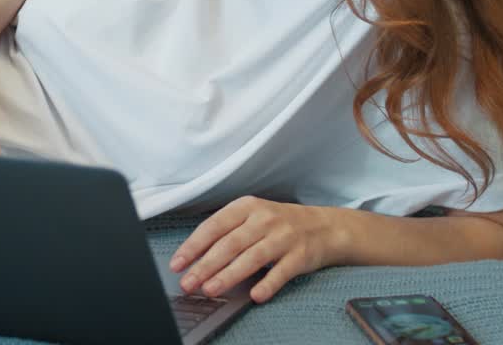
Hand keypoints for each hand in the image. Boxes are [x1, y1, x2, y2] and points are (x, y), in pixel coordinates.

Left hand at [167, 195, 338, 303]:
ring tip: (210, 290)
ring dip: (229, 275)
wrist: (324, 227)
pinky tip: (254, 295)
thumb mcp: (252, 217)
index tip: (177, 264)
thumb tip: (194, 258)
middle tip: (188, 283)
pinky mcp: (300, 255)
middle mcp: (264, 219)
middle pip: (229, 244)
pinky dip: (267, 284)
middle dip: (205, 266)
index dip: (193, 246)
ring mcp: (283, 237)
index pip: (213, 226)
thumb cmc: (279, 224)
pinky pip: (281, 272)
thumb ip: (227, 232)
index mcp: (246, 206)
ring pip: (251, 258)